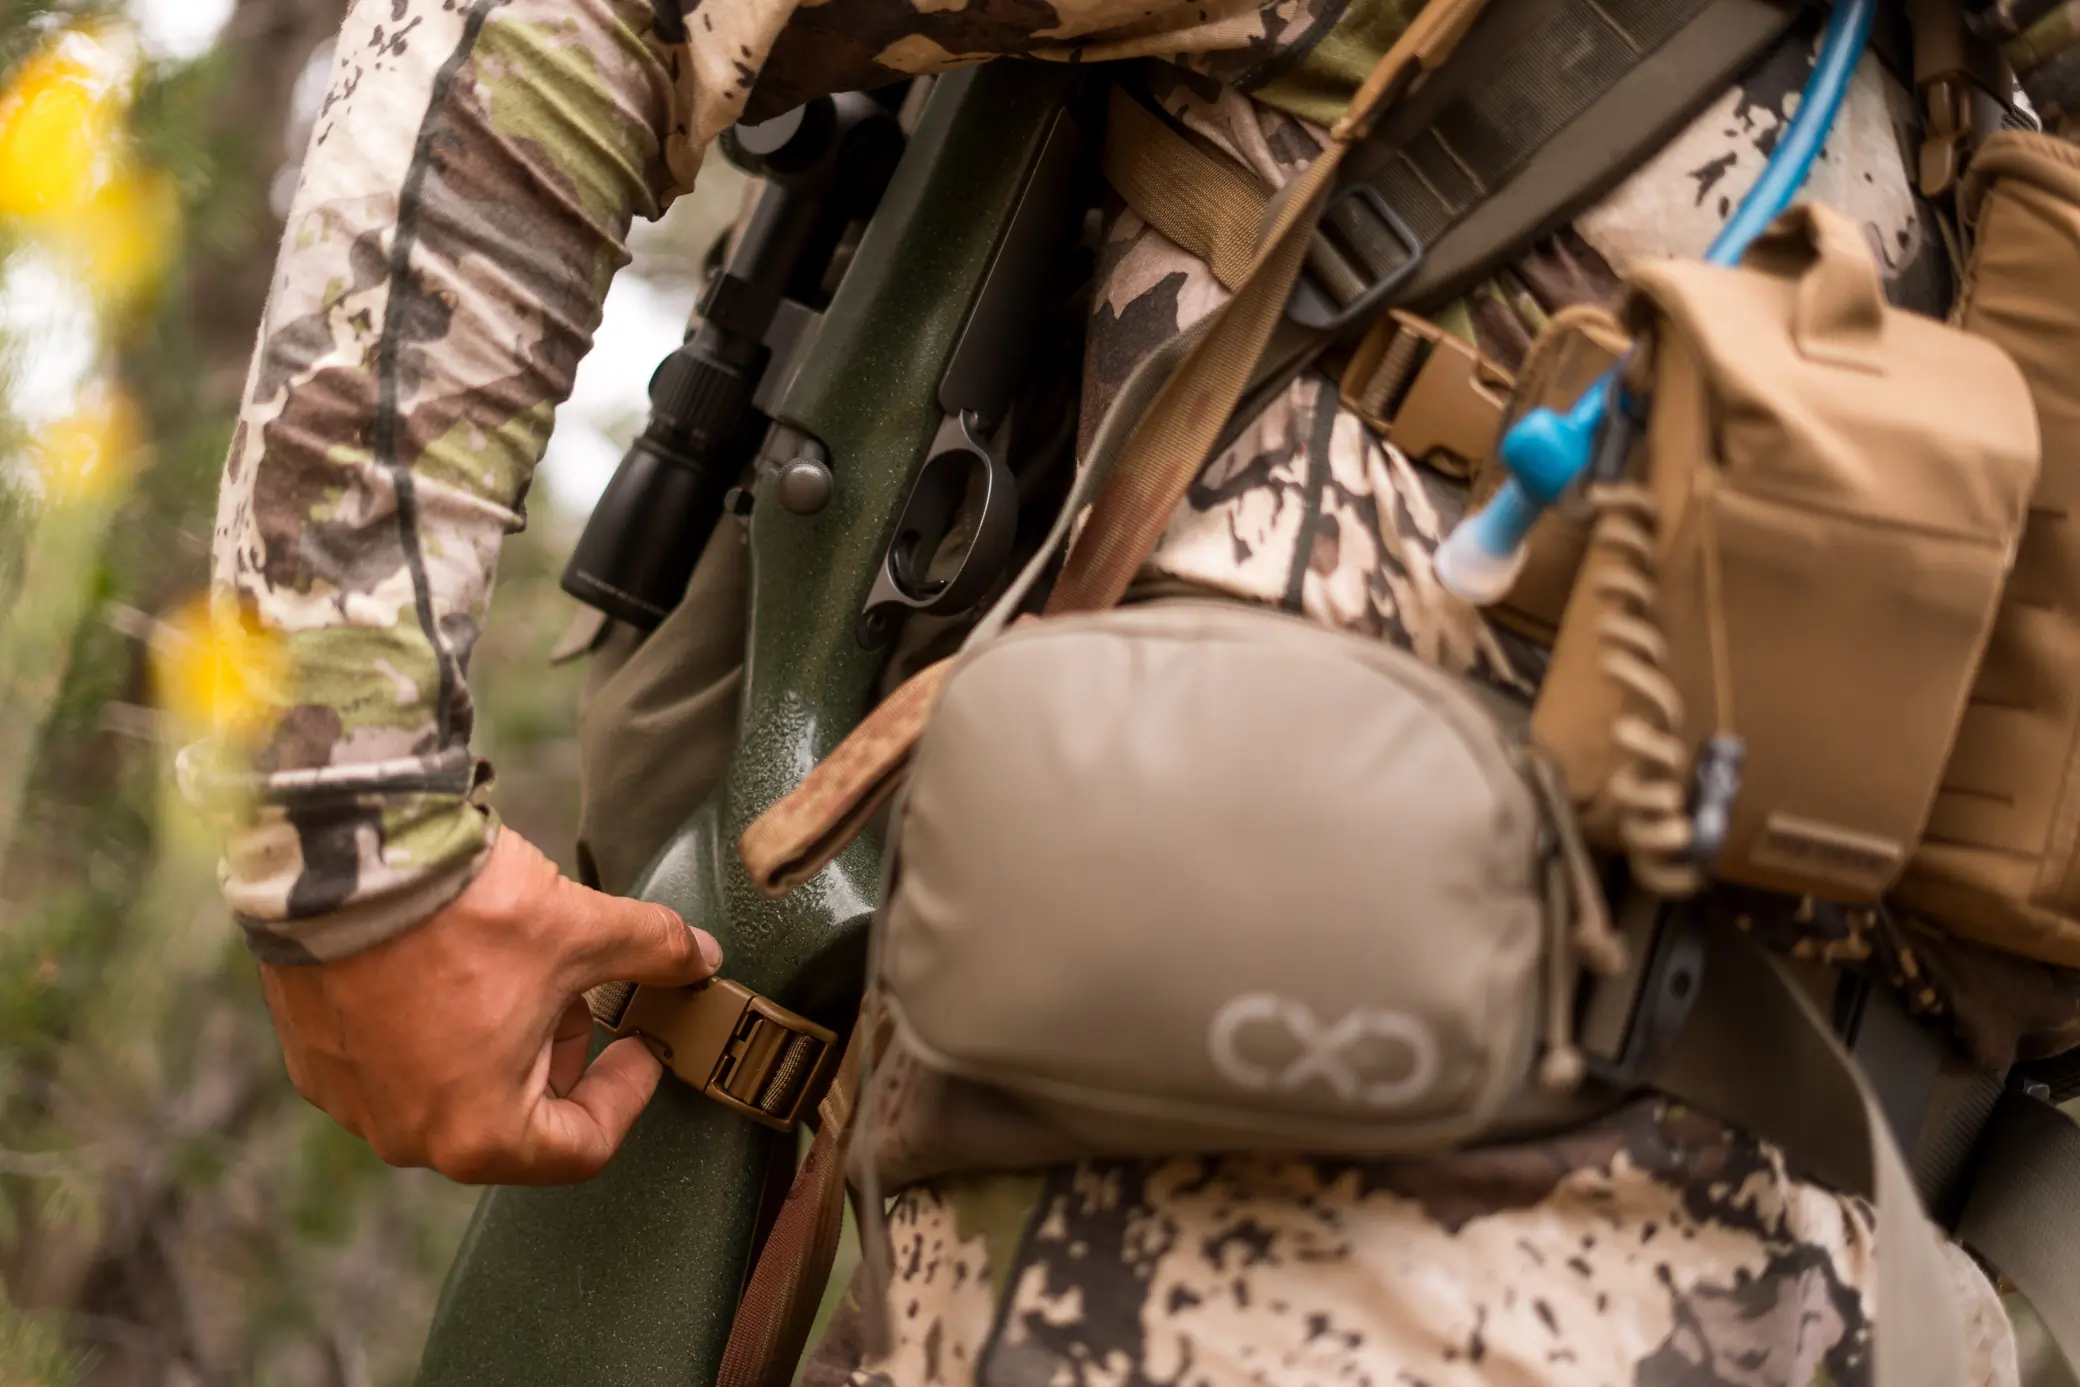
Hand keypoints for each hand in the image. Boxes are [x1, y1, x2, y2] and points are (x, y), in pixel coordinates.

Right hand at [260, 830, 721, 1185]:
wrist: (342, 858)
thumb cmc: (461, 914)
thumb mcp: (583, 930)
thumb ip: (655, 952)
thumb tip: (698, 956)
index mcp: (481, 1135)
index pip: (582, 1146)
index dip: (627, 1092)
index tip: (641, 1047)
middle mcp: (408, 1136)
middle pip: (517, 1118)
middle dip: (562, 1056)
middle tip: (583, 995)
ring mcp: (353, 1100)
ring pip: (457, 1086)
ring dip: (501, 1039)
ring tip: (519, 969)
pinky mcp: (317, 1057)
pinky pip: (397, 1059)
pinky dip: (438, 1026)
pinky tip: (456, 965)